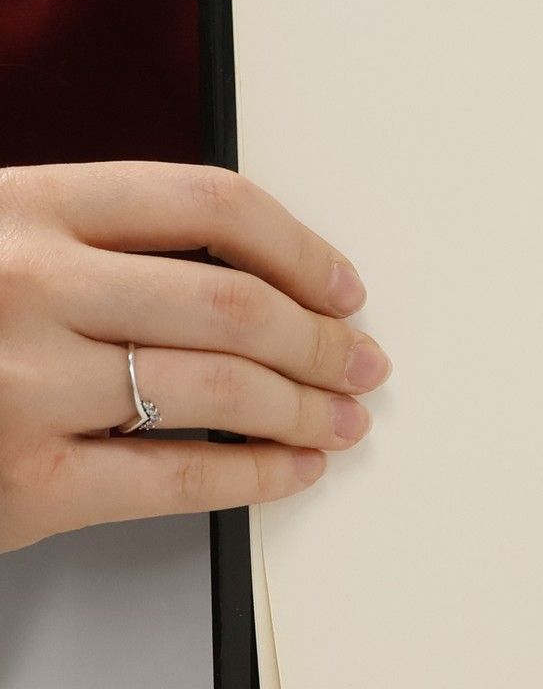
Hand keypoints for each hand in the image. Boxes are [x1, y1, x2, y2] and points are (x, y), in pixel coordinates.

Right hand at [0, 162, 387, 551]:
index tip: (341, 284)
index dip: (300, 248)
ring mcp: (22, 386)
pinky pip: (178, 476)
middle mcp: (27, 287)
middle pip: (234, 305)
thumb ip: (89, 241)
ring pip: (222, 389)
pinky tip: (294, 469)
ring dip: (308, 407)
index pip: (208, 204)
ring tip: (343, 417)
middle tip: (362, 360)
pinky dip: (258, 475)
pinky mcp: (22, 484)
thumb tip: (247, 275)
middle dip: (323, 340)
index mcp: (25, 209)